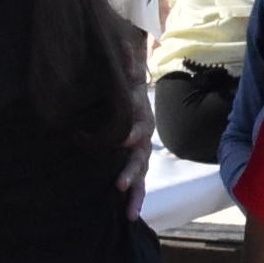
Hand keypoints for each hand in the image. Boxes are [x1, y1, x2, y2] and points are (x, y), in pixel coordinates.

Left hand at [120, 38, 155, 208]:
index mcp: (142, 117)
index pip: (139, 126)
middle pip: (140, 157)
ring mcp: (141, 155)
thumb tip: (125, 44)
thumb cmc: (126, 89)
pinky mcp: (135, 167)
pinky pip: (138, 185)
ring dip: (136, 194)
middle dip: (131, 171)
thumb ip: (126, 63)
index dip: (132, 133)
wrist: (133, 100)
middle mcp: (144, 139)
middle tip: (119, 184)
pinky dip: (135, 201)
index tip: (122, 140)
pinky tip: (130, 218)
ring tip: (130, 213)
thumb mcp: (127, 76)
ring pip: (141, 176)